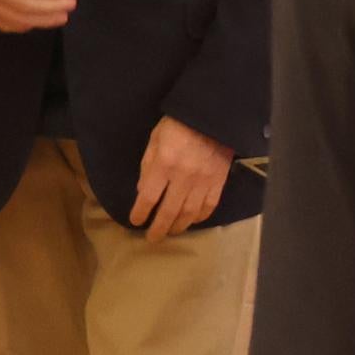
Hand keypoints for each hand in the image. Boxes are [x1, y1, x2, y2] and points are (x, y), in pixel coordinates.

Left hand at [128, 115, 235, 239]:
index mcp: (164, 164)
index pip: (148, 196)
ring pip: (189, 213)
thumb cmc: (178, 125)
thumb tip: (142, 191)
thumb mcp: (155, 140)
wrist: (211, 116)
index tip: (136, 221)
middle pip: (169, 211)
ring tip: (171, 232)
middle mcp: (183, 176)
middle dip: (159, 228)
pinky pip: (209, 205)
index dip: (141, 212)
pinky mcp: (218, 181)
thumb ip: (148, 165)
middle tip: (152, 238)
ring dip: (179, 226)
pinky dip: (200, 217)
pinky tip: (192, 221)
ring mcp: (203, 181)